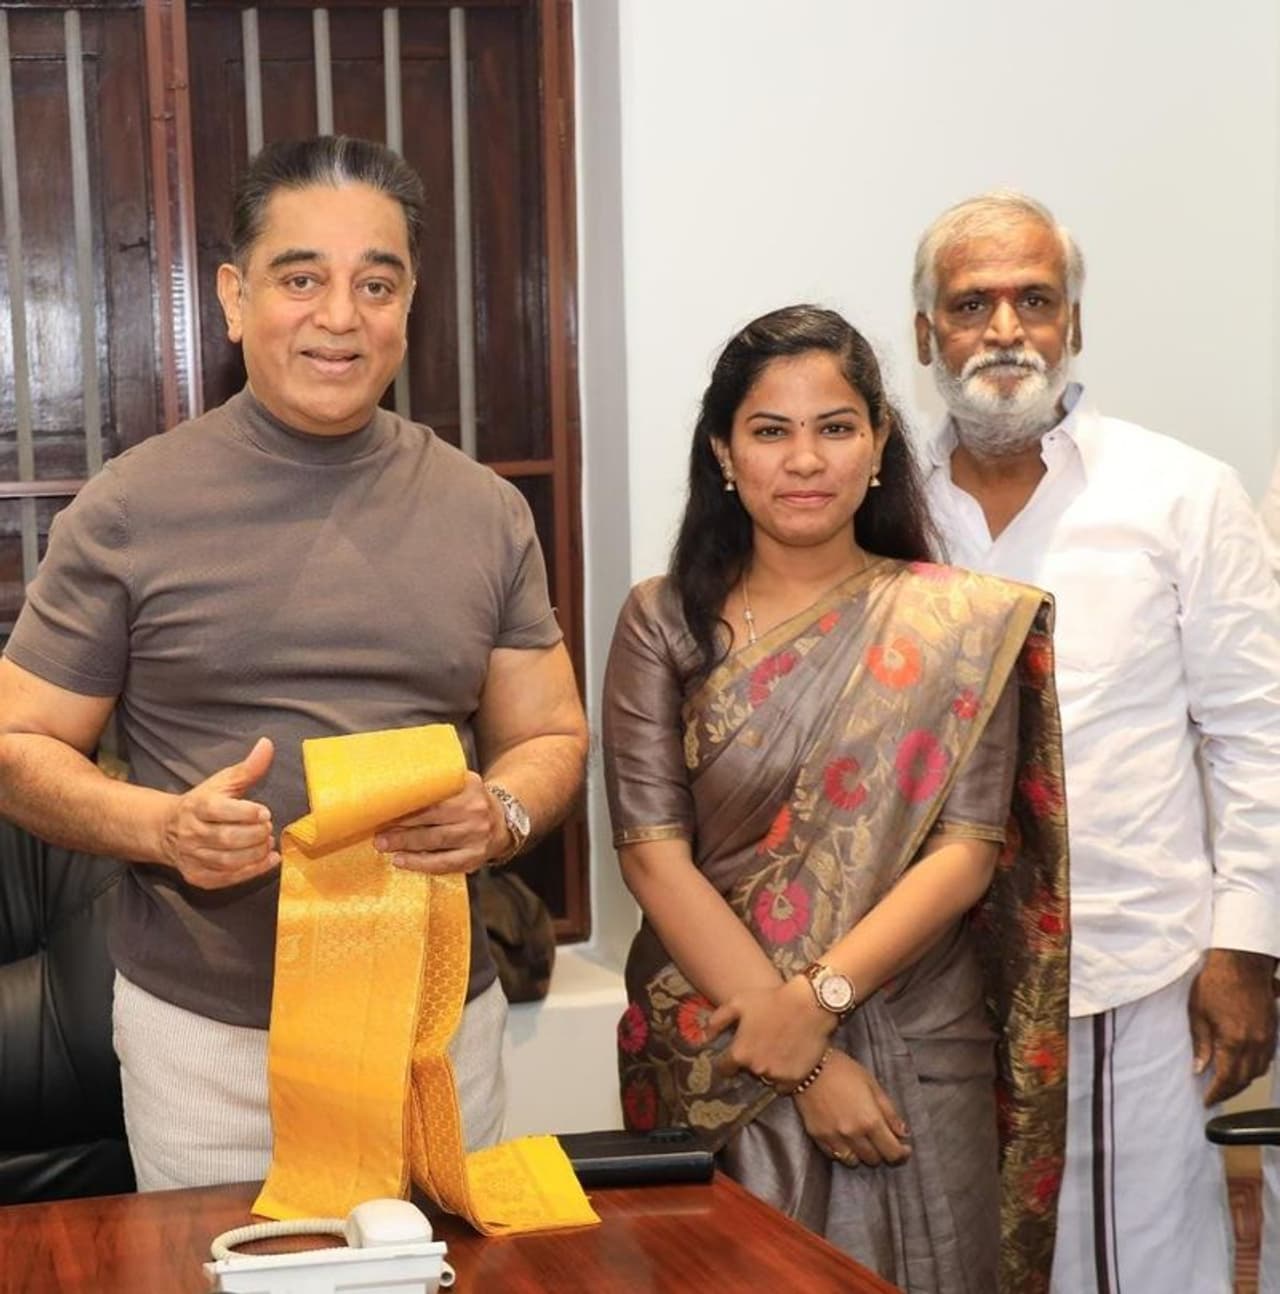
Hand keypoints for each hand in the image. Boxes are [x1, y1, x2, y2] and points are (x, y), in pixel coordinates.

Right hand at [159, 737, 277, 888]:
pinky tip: (268, 861)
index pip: (219, 810)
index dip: (245, 813)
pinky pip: (227, 879)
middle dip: (254, 835)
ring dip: (255, 854)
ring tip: (268, 843)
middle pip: (227, 839)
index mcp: (197, 807)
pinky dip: (251, 872)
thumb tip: (268, 744)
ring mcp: (192, 857)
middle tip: (268, 828)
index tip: (265, 812)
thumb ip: (247, 768)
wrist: (166, 831)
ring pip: (228, 861)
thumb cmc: (202, 803)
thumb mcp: (222, 783)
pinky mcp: (197, 877)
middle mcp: (191, 833)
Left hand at [373, 771, 504, 874]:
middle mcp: (476, 810)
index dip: (408, 803)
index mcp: (470, 787)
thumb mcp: (461, 784)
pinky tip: (402, 861)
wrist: (503, 822)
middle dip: (402, 826)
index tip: (384, 808)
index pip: (434, 795)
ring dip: (407, 845)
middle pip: (433, 818)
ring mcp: (477, 836)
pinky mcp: (474, 857)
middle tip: (378, 832)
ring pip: (436, 842)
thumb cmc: (470, 802)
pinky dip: (420, 863)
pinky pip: (444, 863)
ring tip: (384, 846)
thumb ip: (437, 782)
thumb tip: (393, 783)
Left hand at [708, 977, 833, 1088]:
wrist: (809, 1003)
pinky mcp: (796, 1078)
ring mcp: (777, 1075)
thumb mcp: (738, 1002)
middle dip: (750, 1061)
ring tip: (775, 1050)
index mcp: (740, 1052)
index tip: (731, 1057)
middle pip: (748, 1071)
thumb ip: (717, 1021)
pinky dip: (784, 1076)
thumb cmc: (772, 999)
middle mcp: (757, 1068)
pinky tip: (788, 1058)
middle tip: (760, 1044)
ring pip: (766, 1077)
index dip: (726, 1062)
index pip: (724, 1068)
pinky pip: (784, 1084)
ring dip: (767, 1068)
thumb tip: (703, 1037)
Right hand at [792, 1050, 910, 1167]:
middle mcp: (853, 1134)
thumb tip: (903, 1133)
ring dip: (862, 1154)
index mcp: (870, 1120)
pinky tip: (844, 1139)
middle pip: (874, 1159)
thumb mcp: (872, 1084)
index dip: (902, 1154)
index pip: (892, 1152)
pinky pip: (835, 1155)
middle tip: (881, 1139)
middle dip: (882, 1151)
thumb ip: (889, 1112)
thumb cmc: (843, 1069)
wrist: (807, 1065)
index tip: (904, 1149)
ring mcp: (834, 1138)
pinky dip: (843, 1151)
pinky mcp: (818, 1137)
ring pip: (854, 1161)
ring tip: (862, 1140)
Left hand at [1189, 948, 1278, 1104]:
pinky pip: (1267, 1057)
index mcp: (1234, 1041)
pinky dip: (1255, 1066)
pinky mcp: (1273, 1030)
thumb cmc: (1215, 983)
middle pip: (1246, 1079)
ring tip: (1227, 1083)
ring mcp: (1268, 1038)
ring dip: (1244, 1080)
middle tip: (1215, 1095)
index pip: (1228, 1079)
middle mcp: (1256, 1044)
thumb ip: (1201, 1044)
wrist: (1242, 962)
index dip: (1217, 1093)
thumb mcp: (1198, 1013)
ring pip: (1259, 1070)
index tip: (1206, 1100)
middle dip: (1230, 1091)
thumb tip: (1199, 1068)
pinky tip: (1243, 1065)